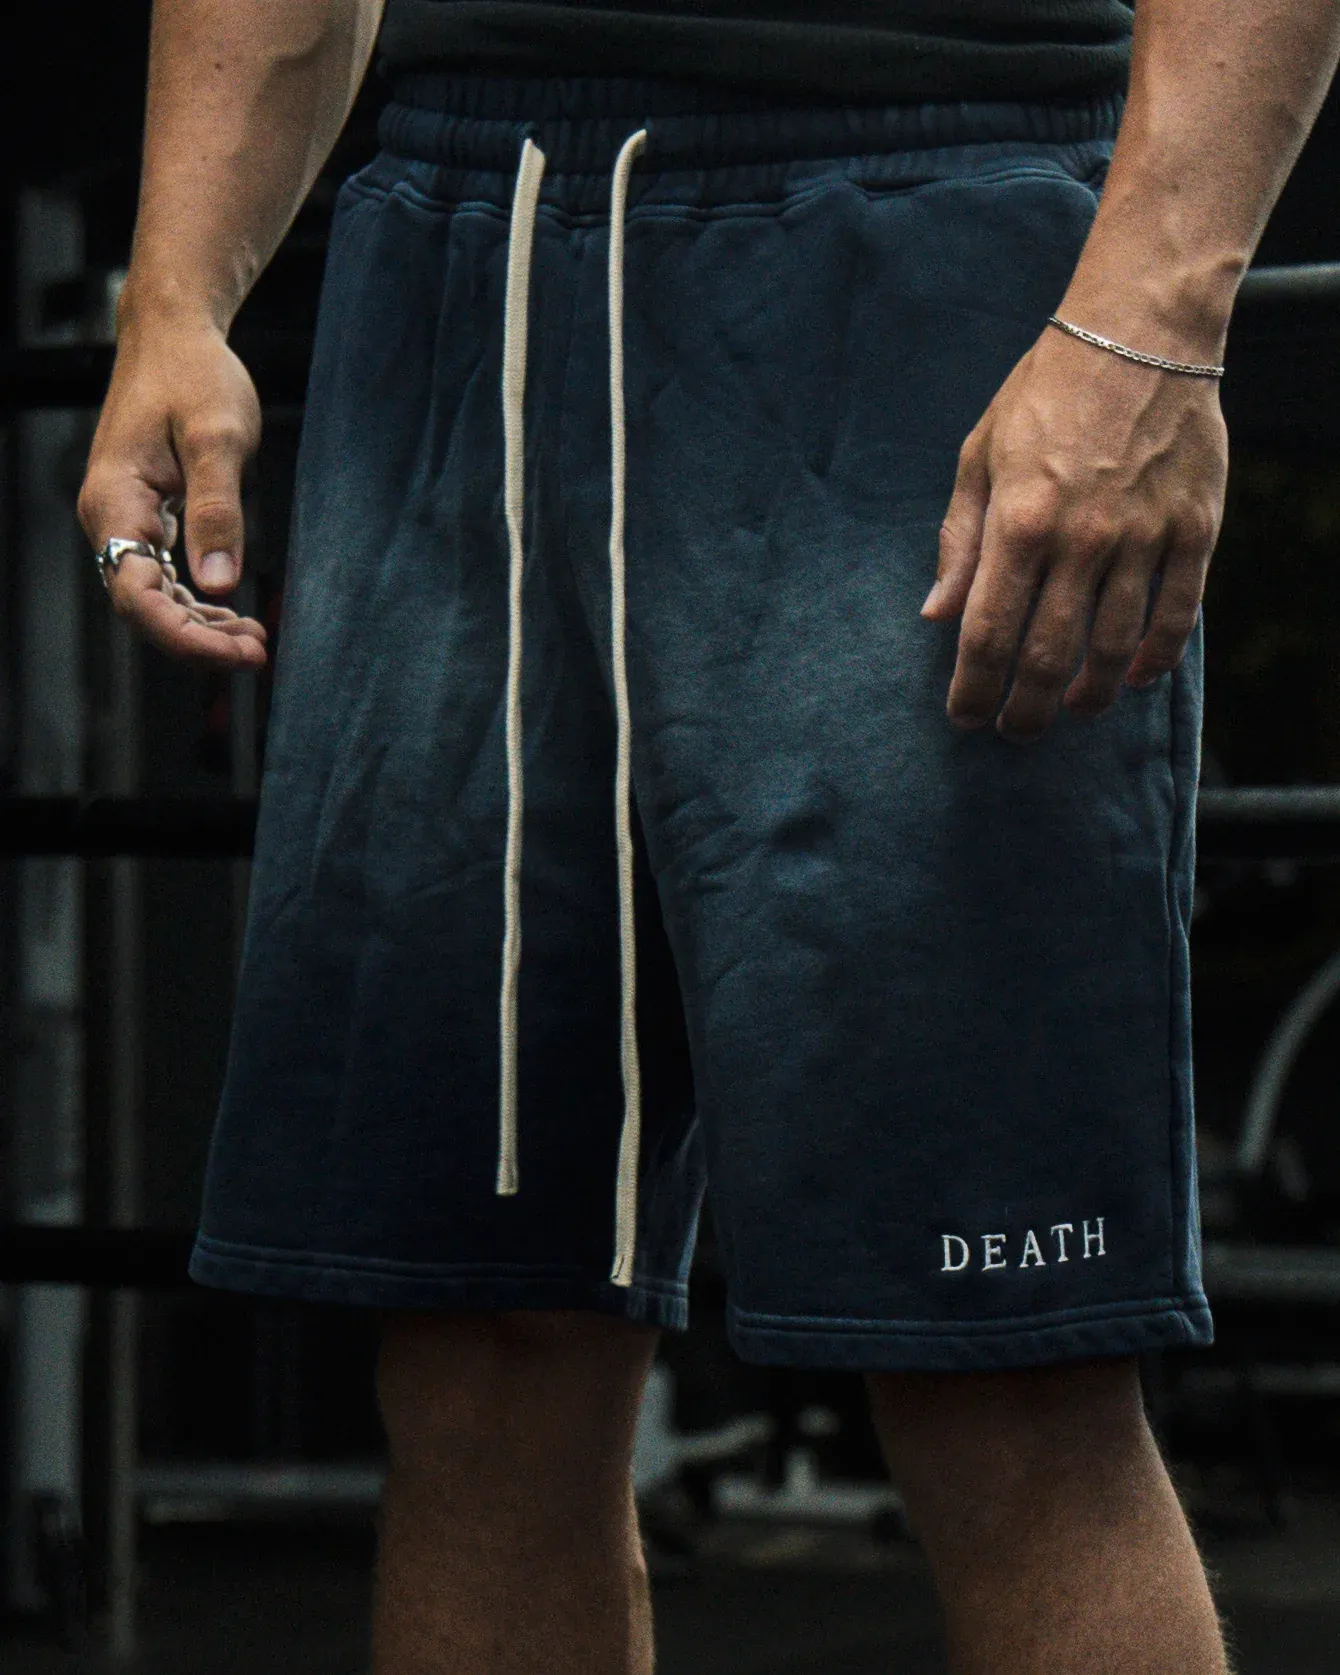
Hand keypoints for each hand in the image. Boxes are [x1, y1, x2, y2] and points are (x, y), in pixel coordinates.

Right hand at [77, 316, 267, 669]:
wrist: (175, 335)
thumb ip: (217, 509)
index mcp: (114, 502)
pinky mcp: (146, 519)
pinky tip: (235, 616)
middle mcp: (109, 519)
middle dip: (199, 641)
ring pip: (155, 598)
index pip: (138, 596)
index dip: (185, 636)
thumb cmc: (195, 376)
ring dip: (201, 627)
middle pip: (144, 608)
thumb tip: (219, 582)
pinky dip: (199, 603)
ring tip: (255, 643)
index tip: (238, 652)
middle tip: (258, 654)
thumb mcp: (217, 438)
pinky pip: (165, 578)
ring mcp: (125, 521)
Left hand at [924, 322, 1226, 743]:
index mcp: (1019, 522)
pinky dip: (1155, 658)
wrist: (1140, 334)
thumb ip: (959, 541)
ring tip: (1070, 711)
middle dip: (1025, 710)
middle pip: (1049, 657)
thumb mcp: (980, 456)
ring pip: (1116, 649)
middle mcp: (1081, 539)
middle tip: (1014, 732)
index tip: (964, 716)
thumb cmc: (1045, 393)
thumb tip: (936, 614)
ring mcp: (1143, 537)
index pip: (987, 634)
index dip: (972, 688)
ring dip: (1089, 696)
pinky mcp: (1193, 529)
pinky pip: (1177, 614)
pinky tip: (1134, 678)